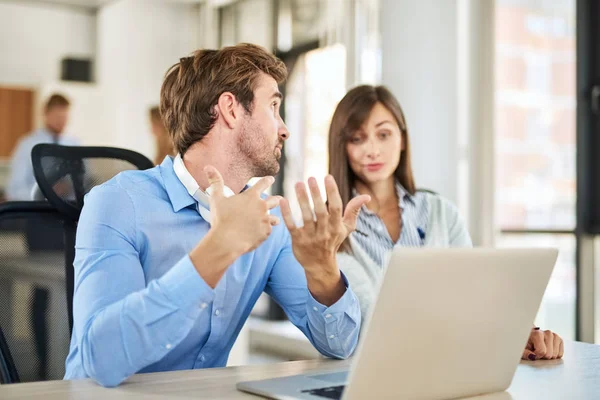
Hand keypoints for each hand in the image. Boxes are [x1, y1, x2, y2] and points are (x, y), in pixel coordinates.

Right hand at [189, 166, 280, 287]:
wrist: (227, 241)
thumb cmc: (221, 219)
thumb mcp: (217, 199)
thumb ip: (215, 182)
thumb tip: (208, 167)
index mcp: (251, 196)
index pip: (263, 183)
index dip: (267, 180)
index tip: (271, 179)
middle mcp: (262, 206)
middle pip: (274, 200)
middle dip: (276, 199)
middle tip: (278, 199)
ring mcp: (265, 220)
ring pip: (275, 218)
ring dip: (273, 218)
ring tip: (275, 220)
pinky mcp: (266, 232)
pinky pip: (269, 231)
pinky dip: (265, 231)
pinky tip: (262, 233)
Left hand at [280, 175, 369, 304]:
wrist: (319, 265)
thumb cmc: (333, 241)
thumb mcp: (346, 228)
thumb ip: (353, 211)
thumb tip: (367, 197)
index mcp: (337, 227)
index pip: (336, 208)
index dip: (333, 192)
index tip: (328, 177)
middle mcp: (324, 232)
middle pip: (320, 211)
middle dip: (316, 194)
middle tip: (311, 178)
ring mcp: (310, 237)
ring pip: (306, 216)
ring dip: (302, 200)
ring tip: (298, 184)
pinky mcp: (297, 241)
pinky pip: (292, 226)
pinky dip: (287, 213)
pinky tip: (283, 200)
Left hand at [522, 327, 563, 360]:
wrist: (529, 336)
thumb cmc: (525, 342)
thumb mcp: (521, 348)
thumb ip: (525, 353)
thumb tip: (532, 356)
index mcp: (537, 333)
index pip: (542, 352)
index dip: (536, 355)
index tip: (532, 352)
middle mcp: (548, 333)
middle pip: (549, 354)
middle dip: (542, 356)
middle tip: (536, 351)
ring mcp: (555, 336)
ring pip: (555, 355)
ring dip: (548, 355)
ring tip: (541, 349)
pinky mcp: (559, 340)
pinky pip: (560, 354)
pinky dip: (554, 355)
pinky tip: (547, 350)